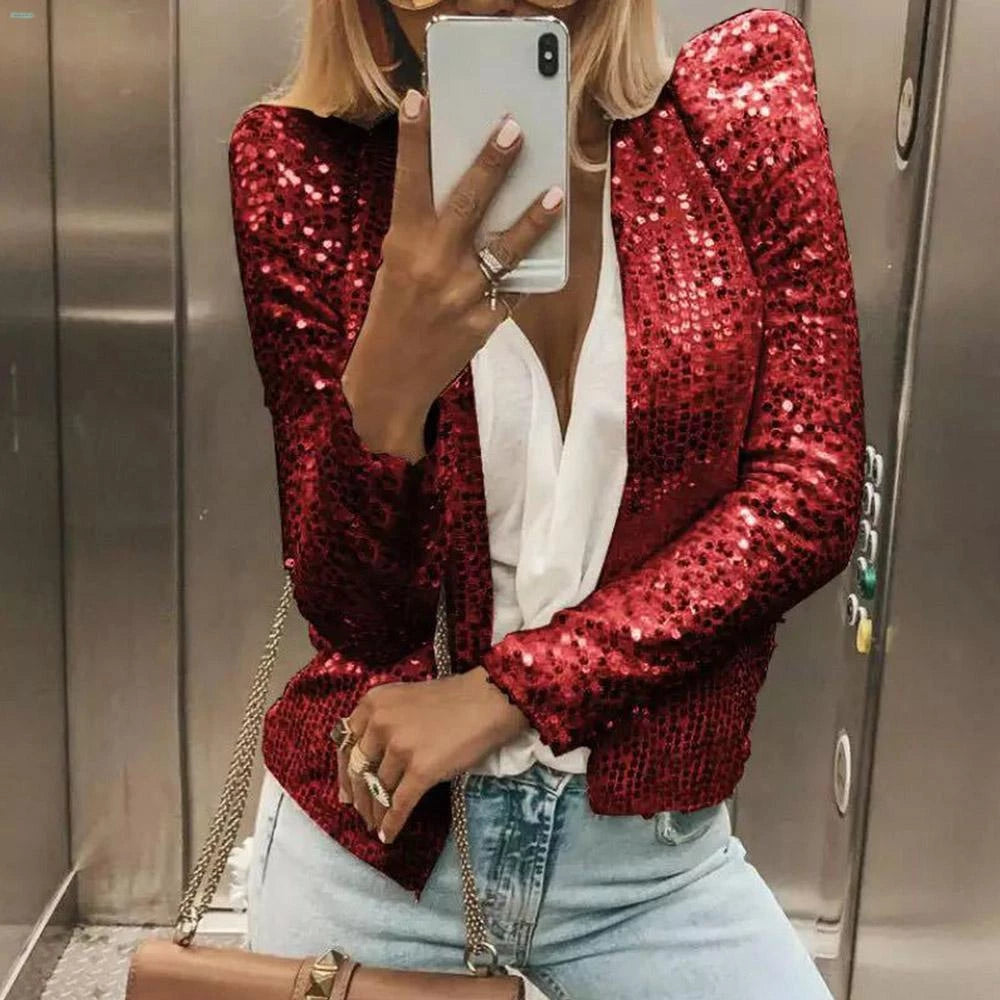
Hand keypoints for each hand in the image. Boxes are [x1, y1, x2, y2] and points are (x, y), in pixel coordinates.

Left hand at [337, 666, 529, 843]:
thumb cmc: (453, 698)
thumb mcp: (405, 699)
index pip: (346, 744)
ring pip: (378, 789)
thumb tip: (362, 762)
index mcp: (373, 703)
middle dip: (359, 796)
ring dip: (376, 812)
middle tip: (362, 813)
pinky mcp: (421, 770)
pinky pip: (399, 804)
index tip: (346, 792)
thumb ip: (382, 722)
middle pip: (359, 770)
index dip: (345, 772)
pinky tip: (388, 835)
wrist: (490, 700)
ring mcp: (400, 747)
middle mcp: (380, 723)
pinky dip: (392, 823)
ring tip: (377, 824)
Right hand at [340, 87, 564, 461]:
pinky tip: (553, 245)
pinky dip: (532, 267)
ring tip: (556, 192)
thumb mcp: (395, 265)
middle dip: (491, 164)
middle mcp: (433, 266)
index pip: (409, 183)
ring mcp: (461, 295)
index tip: (420, 99)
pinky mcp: (484, 322)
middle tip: (513, 127)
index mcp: (403, 246)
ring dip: (533, 219)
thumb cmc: (391, 313)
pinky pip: (515, 287)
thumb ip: (423, 231)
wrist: (391, 381)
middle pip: (466, 204)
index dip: (413, 140)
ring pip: (504, 248)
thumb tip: (466, 193)